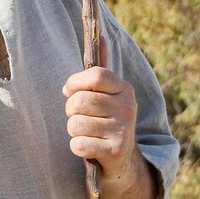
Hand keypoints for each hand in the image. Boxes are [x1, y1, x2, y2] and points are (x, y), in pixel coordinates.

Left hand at [63, 37, 144, 197]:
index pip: (95, 75)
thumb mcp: (109, 95)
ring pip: (75, 124)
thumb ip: (101, 69)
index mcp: (125, 89)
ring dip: (74, 131)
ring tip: (87, 133)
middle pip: (79, 101)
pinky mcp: (115, 152)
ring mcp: (123, 130)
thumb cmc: (107, 122)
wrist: (124, 163)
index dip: (75, 83)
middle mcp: (128, 107)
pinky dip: (78, 148)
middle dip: (71, 111)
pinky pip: (78, 144)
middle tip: (80, 117)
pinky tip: (89, 149)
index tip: (70, 91)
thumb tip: (101, 35)